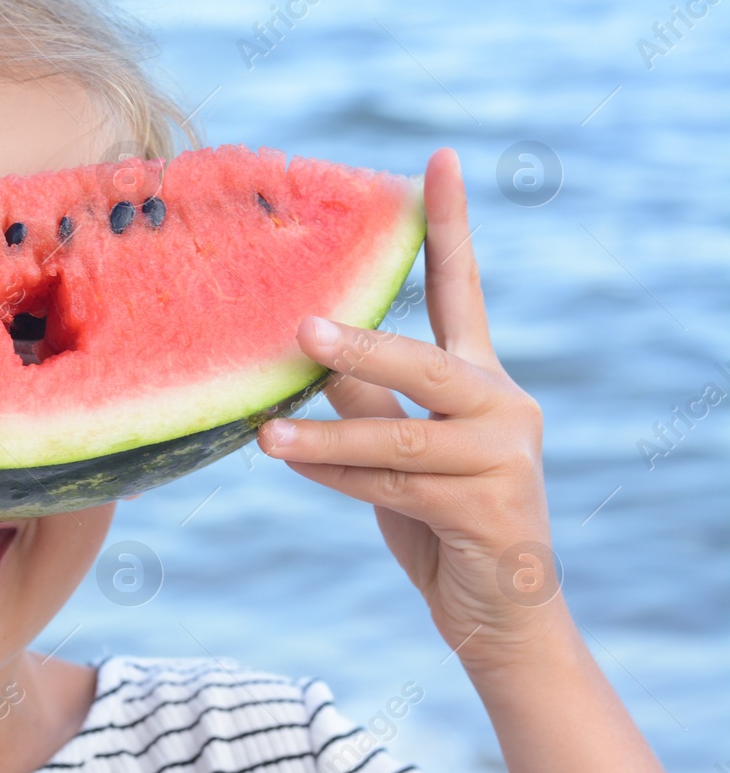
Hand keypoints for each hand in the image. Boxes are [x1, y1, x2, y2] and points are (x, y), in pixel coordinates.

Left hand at [257, 150, 560, 674]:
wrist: (497, 613)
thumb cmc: (439, 517)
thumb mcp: (396, 447)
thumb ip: (363, 395)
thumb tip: (303, 346)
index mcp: (480, 378)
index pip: (464, 289)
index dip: (449, 225)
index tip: (435, 159)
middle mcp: (503, 404)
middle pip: (426, 359)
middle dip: (362, 343)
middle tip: (301, 327)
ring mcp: (507, 457)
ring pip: (400, 436)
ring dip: (326, 437)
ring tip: (264, 434)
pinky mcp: (493, 509)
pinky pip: (399, 486)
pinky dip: (340, 477)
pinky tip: (294, 466)